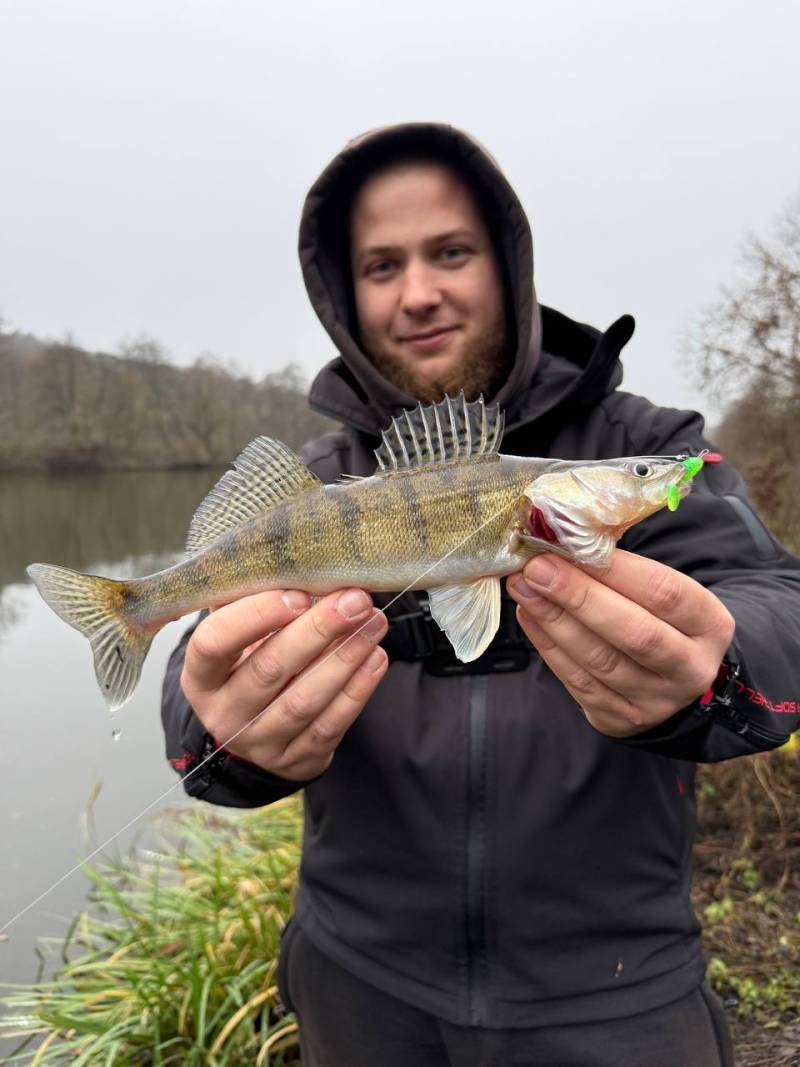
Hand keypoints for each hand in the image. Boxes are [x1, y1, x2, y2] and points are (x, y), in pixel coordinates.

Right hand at [181, 588, 387, 779]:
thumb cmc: (250, 661)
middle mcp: (224, 713)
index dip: (256, 616)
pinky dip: (357, 690)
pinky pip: (330, 725)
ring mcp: (259, 743)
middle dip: (317, 631)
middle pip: (268, 670)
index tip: (298, 593)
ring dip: (345, 658)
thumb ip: (254, 600)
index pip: (215, 642)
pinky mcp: (296, 760)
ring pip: (304, 701)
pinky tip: (375, 658)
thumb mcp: (239, 633)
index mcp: (200, 675)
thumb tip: (297, 563)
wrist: (255, 730)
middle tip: (354, 600)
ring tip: (374, 623)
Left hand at [506, 549, 734, 737]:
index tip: (573, 546)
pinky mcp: (620, 719)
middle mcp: (689, 669)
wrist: (671, 681)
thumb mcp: (662, 594)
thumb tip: (563, 544)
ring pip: (599, 660)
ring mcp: (656, 701)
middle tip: (537, 568)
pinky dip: (548, 645)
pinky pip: (577, 681)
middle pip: (634, 633)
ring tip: (524, 587)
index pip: (666, 593)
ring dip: (554, 619)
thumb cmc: (660, 620)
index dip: (618, 570)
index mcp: (710, 626)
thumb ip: (622, 572)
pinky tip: (530, 615)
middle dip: (579, 597)